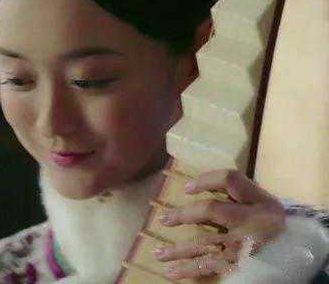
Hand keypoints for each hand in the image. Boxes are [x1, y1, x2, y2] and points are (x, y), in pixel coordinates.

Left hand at [153, 169, 285, 280]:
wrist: (292, 251)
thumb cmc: (265, 221)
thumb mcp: (256, 202)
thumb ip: (230, 193)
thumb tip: (190, 189)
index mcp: (259, 200)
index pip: (230, 179)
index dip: (206, 180)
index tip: (186, 188)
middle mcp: (254, 220)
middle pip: (214, 211)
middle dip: (185, 214)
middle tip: (164, 219)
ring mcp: (247, 245)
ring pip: (208, 244)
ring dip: (179, 250)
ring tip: (159, 254)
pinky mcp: (242, 265)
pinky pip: (212, 267)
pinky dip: (190, 270)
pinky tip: (172, 272)